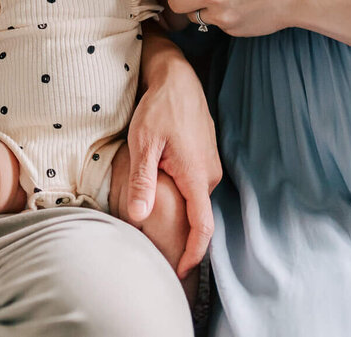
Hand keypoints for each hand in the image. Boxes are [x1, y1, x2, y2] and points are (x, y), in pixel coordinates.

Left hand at [127, 29, 220, 278]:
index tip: (180, 272)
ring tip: (152, 218)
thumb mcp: (143, 144)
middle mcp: (209, 175)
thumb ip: (143, 181)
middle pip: (196, 215)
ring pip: (194, 200)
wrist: (176, 79)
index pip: (202, 226)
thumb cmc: (158, 108)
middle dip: (178, 233)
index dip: (193, 254)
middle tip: (152, 246)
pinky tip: (160, 190)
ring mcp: (210, 166)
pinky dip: (179, 195)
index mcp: (196, 175)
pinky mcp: (205, 158)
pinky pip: (194, 186)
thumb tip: (140, 218)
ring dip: (177, 210)